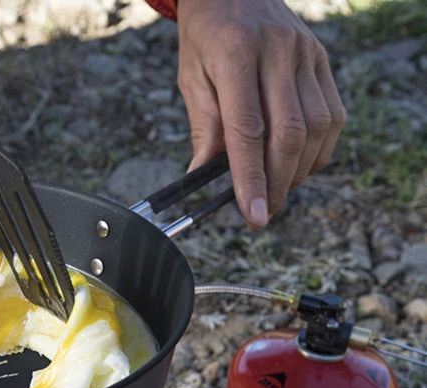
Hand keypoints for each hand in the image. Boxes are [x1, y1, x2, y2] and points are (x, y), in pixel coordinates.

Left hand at [176, 0, 345, 228]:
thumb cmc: (206, 36)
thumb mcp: (191, 78)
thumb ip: (204, 127)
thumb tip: (203, 180)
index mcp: (235, 53)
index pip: (247, 130)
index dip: (251, 179)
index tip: (253, 215)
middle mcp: (278, 50)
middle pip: (288, 134)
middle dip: (276, 183)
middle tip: (262, 213)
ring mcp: (306, 53)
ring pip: (316, 127)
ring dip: (298, 170)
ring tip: (276, 191)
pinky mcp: (322, 59)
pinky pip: (332, 115)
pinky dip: (318, 150)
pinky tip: (298, 165)